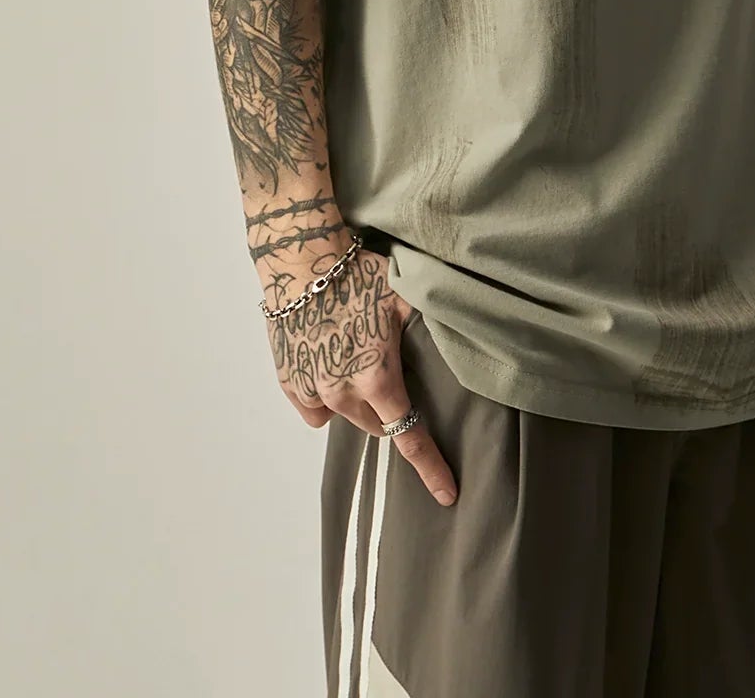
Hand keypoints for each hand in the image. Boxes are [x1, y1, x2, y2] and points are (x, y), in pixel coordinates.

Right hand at [264, 240, 458, 506]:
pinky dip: (325, 395)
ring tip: (357, 357)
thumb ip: (430, 330)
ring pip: (345, 416)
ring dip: (356, 400)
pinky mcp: (289, 382)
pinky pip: (314, 408)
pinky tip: (330, 361)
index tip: (448, 494)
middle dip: (388, 411)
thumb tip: (465, 338)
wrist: (302, 260)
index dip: (431, 468)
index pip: (410, 438)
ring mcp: (312, 391)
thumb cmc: (359, 273)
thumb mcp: (406, 297)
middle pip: (377, 425)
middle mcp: (343, 395)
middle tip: (391, 374)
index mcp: (377, 379)